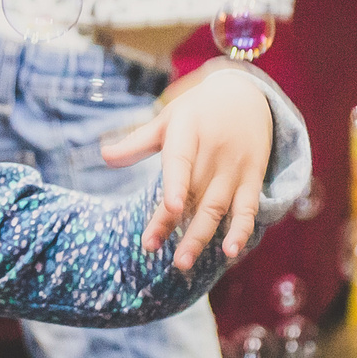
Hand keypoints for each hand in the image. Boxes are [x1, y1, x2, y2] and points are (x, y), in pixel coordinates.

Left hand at [100, 65, 273, 272]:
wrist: (248, 94)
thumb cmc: (198, 111)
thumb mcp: (168, 119)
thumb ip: (137, 142)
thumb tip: (103, 156)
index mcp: (189, 132)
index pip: (181, 160)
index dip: (177, 184)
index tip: (170, 207)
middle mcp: (214, 151)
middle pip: (194, 192)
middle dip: (174, 224)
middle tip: (151, 250)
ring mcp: (235, 167)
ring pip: (218, 206)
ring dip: (201, 235)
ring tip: (182, 262)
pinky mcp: (253, 178)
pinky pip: (248, 208)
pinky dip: (241, 230)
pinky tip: (231, 252)